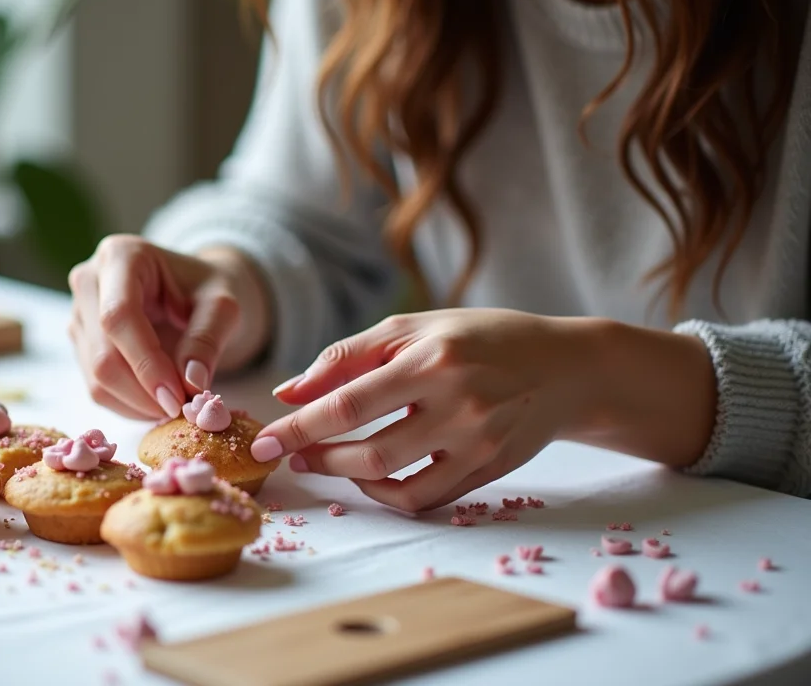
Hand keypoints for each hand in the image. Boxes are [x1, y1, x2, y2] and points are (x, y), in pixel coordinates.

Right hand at [68, 235, 270, 419]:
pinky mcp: (81, 343)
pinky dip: (130, 405)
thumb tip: (191, 384)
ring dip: (138, 404)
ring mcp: (79, 314)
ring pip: (96, 377)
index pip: (119, 316)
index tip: (178, 398)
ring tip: (176, 404)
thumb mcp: (222, 305)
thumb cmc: (208, 290)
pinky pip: (97, 388)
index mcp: (121, 256)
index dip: (145, 362)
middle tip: (183, 410)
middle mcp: (89, 281)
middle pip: (102, 353)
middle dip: (143, 392)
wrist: (195, 290)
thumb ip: (208, 339)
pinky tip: (158, 401)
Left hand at [251, 309, 715, 512]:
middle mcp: (458, 403)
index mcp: (432, 359)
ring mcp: (477, 442)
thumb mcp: (413, 329)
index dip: (299, 427)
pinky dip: (387, 493)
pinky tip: (371, 475)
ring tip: (326, 460)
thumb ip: (346, 357)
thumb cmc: (478, 338)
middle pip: (368, 450)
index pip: (348, 402)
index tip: (262, 441)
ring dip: (346, 476)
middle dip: (318, 457)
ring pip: (394, 480)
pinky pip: (424, 499)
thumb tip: (287, 393)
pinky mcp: (490, 471)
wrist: (564, 367)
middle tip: (290, 453)